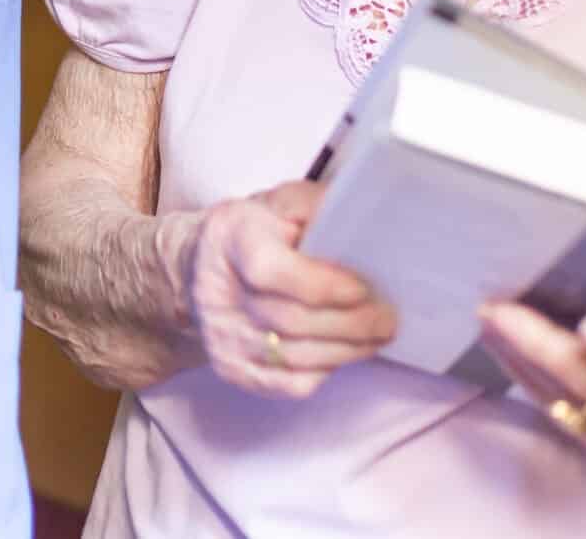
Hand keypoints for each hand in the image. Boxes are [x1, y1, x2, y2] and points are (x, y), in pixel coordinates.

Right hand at [179, 180, 396, 397]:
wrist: (197, 268)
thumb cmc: (253, 232)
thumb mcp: (279, 202)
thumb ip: (317, 206)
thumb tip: (365, 220)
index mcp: (231, 238)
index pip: (270, 271)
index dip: (321, 284)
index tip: (362, 287)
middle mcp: (219, 292)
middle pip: (291, 320)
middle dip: (350, 323)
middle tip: (388, 318)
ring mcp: (223, 337)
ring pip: (295, 357)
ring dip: (346, 350)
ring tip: (378, 336)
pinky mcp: (232, 369)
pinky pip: (287, 384)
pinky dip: (324, 371)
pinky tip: (344, 352)